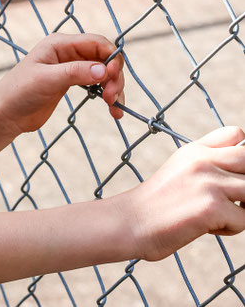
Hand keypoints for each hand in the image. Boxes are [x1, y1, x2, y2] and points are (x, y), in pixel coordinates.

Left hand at [0, 33, 124, 137]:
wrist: (5, 114)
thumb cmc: (19, 92)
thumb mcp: (46, 80)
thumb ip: (75, 73)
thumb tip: (104, 70)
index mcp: (59, 44)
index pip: (97, 43)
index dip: (111, 57)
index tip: (113, 77)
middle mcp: (67, 52)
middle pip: (105, 58)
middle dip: (114, 76)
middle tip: (111, 97)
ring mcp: (71, 68)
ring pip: (104, 72)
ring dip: (114, 88)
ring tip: (114, 107)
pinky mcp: (72, 83)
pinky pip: (98, 84)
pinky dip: (108, 95)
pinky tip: (114, 111)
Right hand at [119, 126, 244, 260]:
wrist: (130, 222)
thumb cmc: (157, 203)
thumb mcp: (179, 170)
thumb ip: (207, 163)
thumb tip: (241, 173)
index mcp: (195, 150)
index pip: (236, 135)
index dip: (242, 155)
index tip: (231, 175)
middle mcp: (202, 161)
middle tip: (232, 198)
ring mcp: (208, 182)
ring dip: (243, 208)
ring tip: (221, 214)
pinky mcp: (212, 207)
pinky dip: (231, 229)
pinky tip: (207, 227)